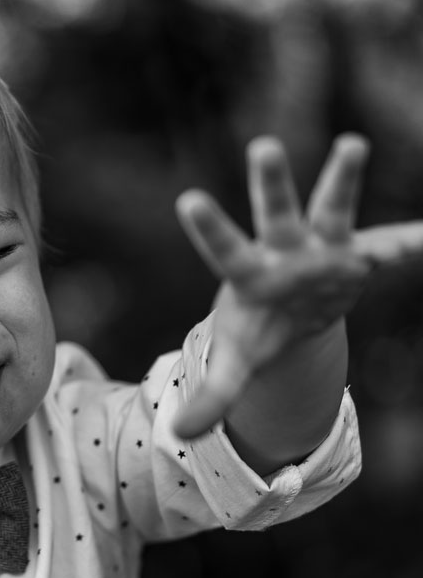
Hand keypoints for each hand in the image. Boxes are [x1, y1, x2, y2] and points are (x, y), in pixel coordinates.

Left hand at [173, 134, 422, 438]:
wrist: (292, 313)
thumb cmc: (255, 331)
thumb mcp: (235, 365)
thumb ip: (213, 395)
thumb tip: (179, 433)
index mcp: (252, 275)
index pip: (225, 248)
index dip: (209, 228)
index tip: (188, 200)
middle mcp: (286, 252)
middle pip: (277, 215)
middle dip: (273, 184)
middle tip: (262, 146)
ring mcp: (325, 249)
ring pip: (332, 208)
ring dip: (342, 179)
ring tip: (350, 144)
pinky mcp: (362, 255)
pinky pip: (396, 245)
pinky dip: (418, 239)